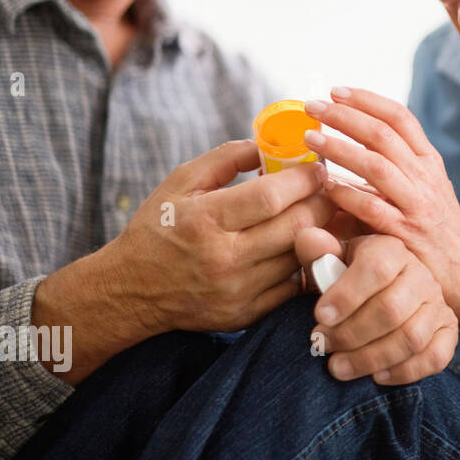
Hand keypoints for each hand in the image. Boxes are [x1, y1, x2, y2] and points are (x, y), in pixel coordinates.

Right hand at [103, 140, 334, 334]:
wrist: (131, 291)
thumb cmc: (158, 228)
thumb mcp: (179, 183)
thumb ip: (225, 158)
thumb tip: (269, 144)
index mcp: (204, 220)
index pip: (270, 197)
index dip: (303, 180)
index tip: (317, 169)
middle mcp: (224, 259)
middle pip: (295, 227)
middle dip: (321, 203)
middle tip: (328, 190)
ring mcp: (238, 291)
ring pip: (300, 256)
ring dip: (319, 232)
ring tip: (321, 214)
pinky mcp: (247, 314)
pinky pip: (294, 286)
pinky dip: (305, 263)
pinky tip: (305, 246)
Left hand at [295, 228, 457, 383]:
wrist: (378, 293)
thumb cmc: (348, 277)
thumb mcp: (329, 261)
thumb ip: (316, 252)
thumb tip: (309, 239)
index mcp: (391, 250)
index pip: (377, 268)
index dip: (347, 295)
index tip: (319, 317)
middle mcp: (420, 275)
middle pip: (392, 309)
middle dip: (351, 334)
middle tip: (322, 346)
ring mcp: (437, 304)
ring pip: (412, 338)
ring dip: (371, 358)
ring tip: (338, 367)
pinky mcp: (447, 332)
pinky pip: (436, 357)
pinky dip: (405, 371)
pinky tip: (376, 375)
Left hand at [302, 89, 459, 348]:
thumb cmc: (437, 232)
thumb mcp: (428, 190)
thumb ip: (399, 167)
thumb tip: (352, 142)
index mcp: (430, 163)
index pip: (400, 118)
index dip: (367, 101)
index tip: (336, 91)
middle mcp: (426, 178)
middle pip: (383, 135)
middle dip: (345, 116)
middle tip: (313, 106)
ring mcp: (417, 206)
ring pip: (377, 166)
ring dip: (340, 149)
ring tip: (310, 138)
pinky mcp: (406, 235)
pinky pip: (373, 208)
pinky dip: (347, 193)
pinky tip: (325, 185)